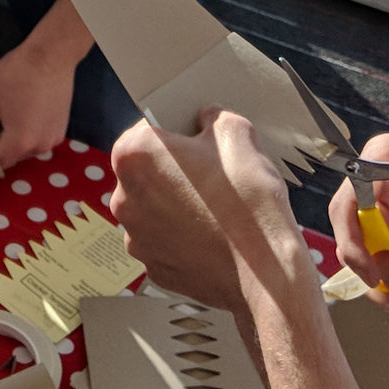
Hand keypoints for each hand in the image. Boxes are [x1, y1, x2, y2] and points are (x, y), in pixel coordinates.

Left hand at [0, 35, 76, 168]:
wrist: (52, 54)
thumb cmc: (17, 74)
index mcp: (20, 142)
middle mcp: (39, 146)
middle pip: (12, 156)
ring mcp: (53, 138)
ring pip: (26, 148)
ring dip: (12, 138)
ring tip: (1, 115)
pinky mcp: (61, 127)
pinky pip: (38, 138)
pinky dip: (27, 132)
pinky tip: (19, 112)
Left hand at [109, 107, 310, 314]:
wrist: (265, 270)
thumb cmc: (247, 200)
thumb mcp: (237, 134)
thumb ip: (213, 117)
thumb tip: (206, 120)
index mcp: (134, 156)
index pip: (146, 130)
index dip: (174, 132)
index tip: (195, 141)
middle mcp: (122, 197)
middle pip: (146, 172)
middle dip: (173, 170)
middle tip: (211, 176)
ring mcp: (135, 238)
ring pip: (154, 208)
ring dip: (176, 205)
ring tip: (215, 209)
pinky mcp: (153, 267)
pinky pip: (165, 242)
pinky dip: (183, 238)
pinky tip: (212, 236)